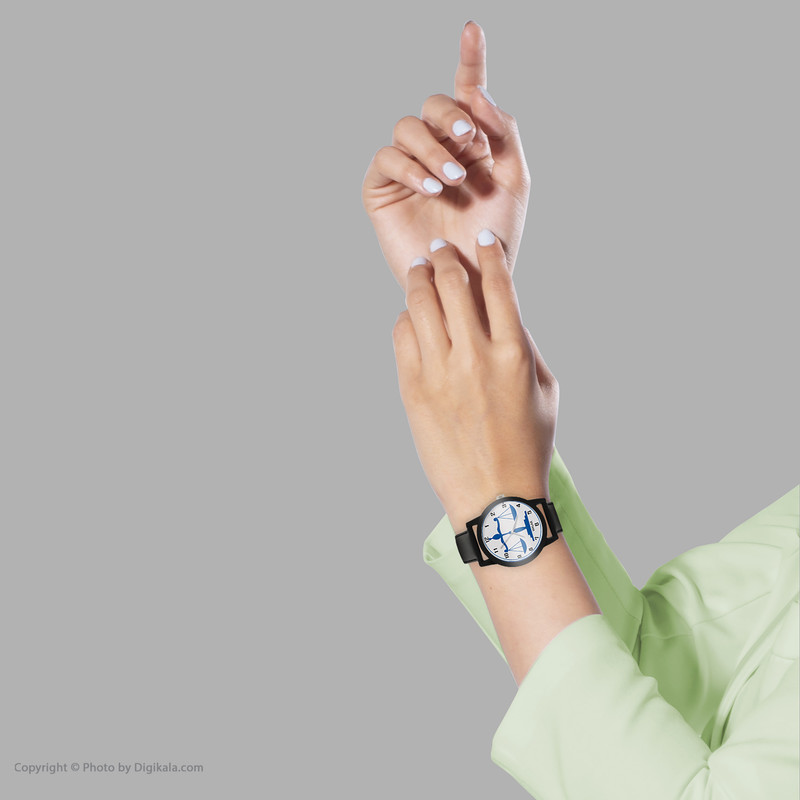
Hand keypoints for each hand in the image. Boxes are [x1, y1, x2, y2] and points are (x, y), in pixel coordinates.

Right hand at [363, 22, 529, 287]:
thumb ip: (503, 133)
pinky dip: (410, 167)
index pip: (467, 94)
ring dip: (432, 148)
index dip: (469, 59)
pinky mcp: (383, 189)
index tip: (473, 29)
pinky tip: (431, 188)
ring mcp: (409, 169)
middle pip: (434, 105)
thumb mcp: (513, 182)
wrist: (468, 282)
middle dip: (451, 116)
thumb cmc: (493, 238)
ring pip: (408, 128)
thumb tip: (475, 93)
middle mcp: (439, 151)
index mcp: (472, 146)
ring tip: (452, 181)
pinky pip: (388, 158)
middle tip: (468, 141)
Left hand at [392, 233, 557, 531]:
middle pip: (452, 284)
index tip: (483, 241)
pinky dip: (406, 318)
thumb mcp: (545, 392)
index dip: (489, 254)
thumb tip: (504, 313)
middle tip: (441, 250)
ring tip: (420, 270)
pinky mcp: (412, 390)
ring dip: (419, 279)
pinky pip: (402, 336)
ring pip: (420, 304)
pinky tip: (412, 315)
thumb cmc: (527, 446)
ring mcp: (438, 373)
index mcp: (513, 353)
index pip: (498, 284)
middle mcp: (474, 356)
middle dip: (445, 258)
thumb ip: (526, 346)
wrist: (494, 497)